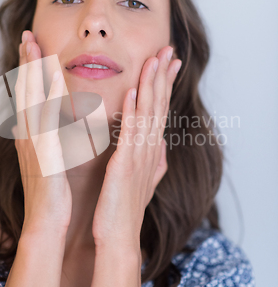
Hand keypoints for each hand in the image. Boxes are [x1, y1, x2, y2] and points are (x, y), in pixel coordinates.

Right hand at [12, 30, 71, 235]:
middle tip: (27, 35)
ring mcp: (32, 141)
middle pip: (25, 92)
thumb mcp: (53, 164)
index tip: (33, 49)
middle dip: (25, 62)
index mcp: (32, 138)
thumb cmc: (54, 196)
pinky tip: (53, 77)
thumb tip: (62, 130)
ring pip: (30, 98)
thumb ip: (55, 144)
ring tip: (34, 44)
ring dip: (32, 70)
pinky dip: (48, 95)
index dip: (30, 72)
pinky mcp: (42, 150)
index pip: (30, 98)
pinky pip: (45, 118)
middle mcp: (27, 135)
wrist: (47, 223)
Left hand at [92, 46, 180, 248]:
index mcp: (150, 151)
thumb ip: (155, 162)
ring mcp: (140, 156)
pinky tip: (134, 92)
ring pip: (149, 113)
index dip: (165, 86)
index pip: (160, 111)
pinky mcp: (126, 164)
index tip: (169, 63)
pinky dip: (134, 111)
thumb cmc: (125, 208)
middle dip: (164, 76)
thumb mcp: (143, 181)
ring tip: (155, 59)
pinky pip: (131, 133)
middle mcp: (150, 150)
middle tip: (169, 50)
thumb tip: (162, 146)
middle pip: (159, 106)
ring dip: (152, 85)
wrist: (117, 236)